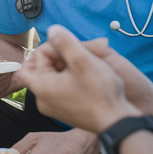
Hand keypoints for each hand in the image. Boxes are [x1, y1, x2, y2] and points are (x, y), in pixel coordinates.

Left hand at [20, 25, 141, 132]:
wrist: (117, 123)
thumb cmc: (100, 92)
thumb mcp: (82, 60)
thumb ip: (65, 42)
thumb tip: (53, 29)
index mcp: (40, 87)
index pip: (35, 58)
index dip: (51, 47)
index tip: (70, 47)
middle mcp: (42, 100)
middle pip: (43, 68)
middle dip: (59, 56)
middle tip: (79, 53)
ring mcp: (54, 108)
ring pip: (54, 77)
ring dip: (67, 66)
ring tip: (86, 63)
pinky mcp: (65, 112)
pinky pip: (61, 89)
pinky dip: (71, 79)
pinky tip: (88, 77)